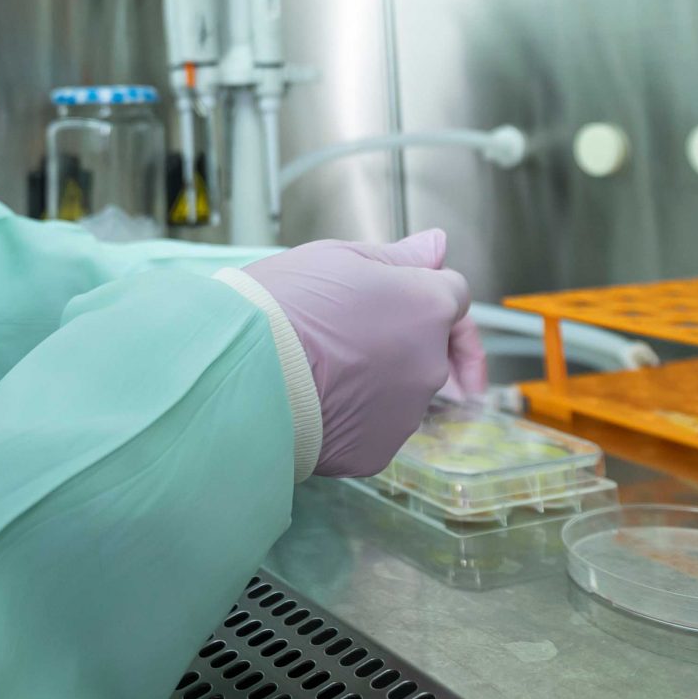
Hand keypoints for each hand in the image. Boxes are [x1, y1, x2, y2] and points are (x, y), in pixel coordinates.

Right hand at [236, 229, 482, 476]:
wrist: (241, 371)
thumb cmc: (283, 306)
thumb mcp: (338, 258)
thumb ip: (398, 257)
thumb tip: (437, 246)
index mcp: (427, 309)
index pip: (456, 298)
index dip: (428, 293)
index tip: (403, 300)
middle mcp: (429, 365)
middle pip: (430, 347)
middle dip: (400, 337)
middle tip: (343, 331)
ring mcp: (405, 414)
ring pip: (401, 390)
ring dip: (377, 378)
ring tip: (319, 365)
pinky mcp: (377, 452)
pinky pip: (374, 428)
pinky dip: (353, 416)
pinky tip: (316, 399)